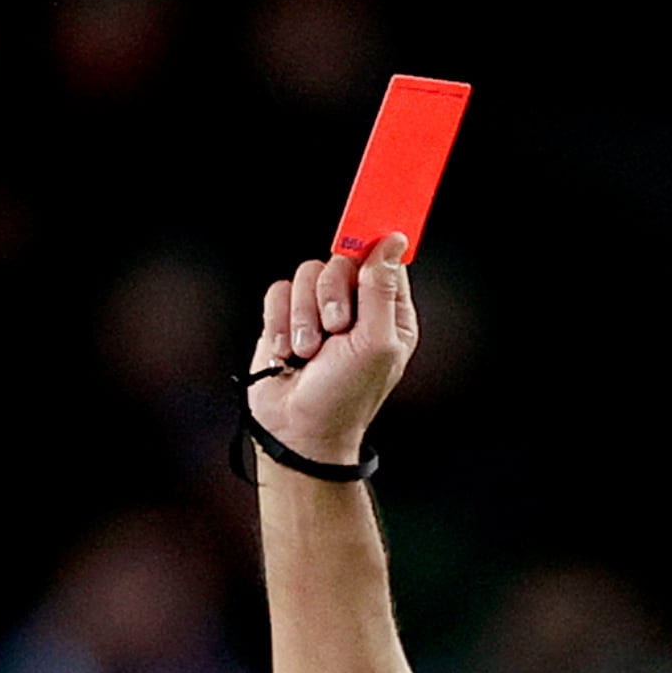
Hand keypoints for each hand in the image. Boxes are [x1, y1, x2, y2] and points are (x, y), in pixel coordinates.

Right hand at [247, 240, 420, 466]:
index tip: (356, 258)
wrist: (298, 432)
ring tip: (306, 351)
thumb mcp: (376, 342)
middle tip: (334, 329)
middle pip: (340, 262)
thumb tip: (393, 241)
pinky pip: (278, 292)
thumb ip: (382, 288)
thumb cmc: (344, 397)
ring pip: (306, 275)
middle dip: (330, 296)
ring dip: (302, 316)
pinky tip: (285, 352)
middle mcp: (355, 308)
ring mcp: (318, 313)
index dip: (370, 253)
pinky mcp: (285, 320)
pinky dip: (278, 322)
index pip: (383, 260)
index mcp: (388, 313)